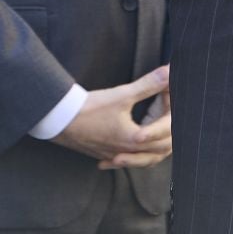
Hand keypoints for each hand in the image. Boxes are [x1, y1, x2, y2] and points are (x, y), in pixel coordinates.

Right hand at [51, 65, 171, 169]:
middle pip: (161, 151)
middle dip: (170, 134)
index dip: (173, 113)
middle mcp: (127, 152)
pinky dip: (134, 158)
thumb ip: (148, 84)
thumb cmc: (88, 109)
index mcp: (135, 139)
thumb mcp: (121, 95)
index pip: (166, 132)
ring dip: (156, 150)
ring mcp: (114, 156)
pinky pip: (125, 161)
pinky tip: (128, 154)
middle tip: (174, 117)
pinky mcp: (104, 155)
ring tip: (161, 138)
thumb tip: (169, 72)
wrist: (59, 121)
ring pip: (144, 160)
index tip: (171, 97)